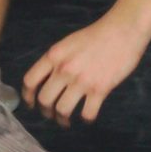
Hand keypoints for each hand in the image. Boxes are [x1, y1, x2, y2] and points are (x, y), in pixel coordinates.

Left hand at [23, 9, 145, 123]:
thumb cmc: (96, 35)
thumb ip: (56, 60)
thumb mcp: (68, 43)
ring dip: (62, 119)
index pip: (30, 81)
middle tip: (51, 114)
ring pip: (62, 110)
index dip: (27, 96)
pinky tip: (87, 116)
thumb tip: (47, 80)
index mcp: (54, 56)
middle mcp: (64, 69)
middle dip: (46, 111)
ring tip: (66, 120)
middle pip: (44, 100)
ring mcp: (82, 80)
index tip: (31, 103)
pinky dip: (86, 119)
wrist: (122, 31)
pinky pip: (87, 114)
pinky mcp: (100, 89)